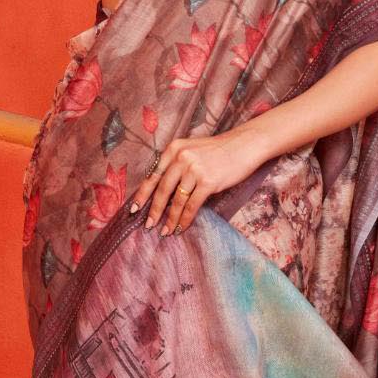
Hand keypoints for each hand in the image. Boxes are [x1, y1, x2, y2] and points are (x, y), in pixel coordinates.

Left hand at [130, 127, 266, 235]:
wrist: (244, 145)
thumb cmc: (218, 150)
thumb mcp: (192, 150)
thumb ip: (176, 164)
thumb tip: (161, 192)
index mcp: (174, 148)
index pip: (153, 174)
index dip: (143, 194)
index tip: (134, 209)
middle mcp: (181, 157)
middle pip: (163, 189)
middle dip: (154, 210)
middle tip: (148, 225)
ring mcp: (194, 169)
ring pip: (177, 200)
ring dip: (170, 219)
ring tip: (165, 232)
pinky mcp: (208, 181)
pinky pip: (191, 205)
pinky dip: (184, 220)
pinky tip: (181, 228)